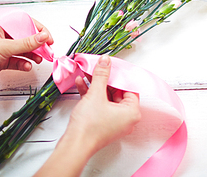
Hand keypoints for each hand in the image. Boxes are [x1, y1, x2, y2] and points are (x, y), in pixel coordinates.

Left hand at [0, 18, 53, 86]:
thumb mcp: (4, 46)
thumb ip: (26, 43)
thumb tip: (44, 37)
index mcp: (2, 25)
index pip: (26, 23)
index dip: (39, 30)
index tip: (49, 39)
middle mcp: (3, 35)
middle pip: (26, 38)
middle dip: (38, 45)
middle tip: (48, 52)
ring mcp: (2, 48)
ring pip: (23, 50)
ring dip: (32, 55)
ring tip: (40, 60)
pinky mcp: (0, 61)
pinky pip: (17, 61)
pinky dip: (23, 64)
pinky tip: (26, 67)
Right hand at [34, 55, 140, 176]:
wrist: (74, 145)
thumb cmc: (89, 127)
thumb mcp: (96, 94)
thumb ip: (102, 75)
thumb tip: (106, 61)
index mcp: (132, 113)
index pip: (129, 88)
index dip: (119, 75)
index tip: (112, 66)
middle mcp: (126, 119)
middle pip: (117, 92)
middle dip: (105, 79)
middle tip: (98, 67)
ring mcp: (114, 122)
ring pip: (106, 98)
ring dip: (96, 86)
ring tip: (87, 73)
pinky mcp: (102, 124)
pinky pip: (100, 105)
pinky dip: (92, 95)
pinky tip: (81, 84)